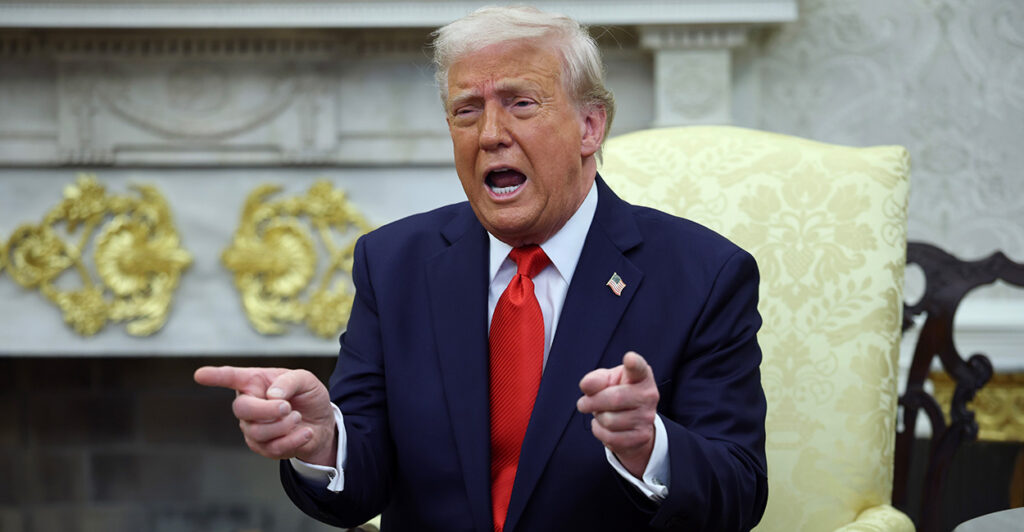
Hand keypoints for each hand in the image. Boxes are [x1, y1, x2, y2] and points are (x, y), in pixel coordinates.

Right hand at [194, 366, 336, 465]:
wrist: (322, 423)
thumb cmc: (307, 397)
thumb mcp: (305, 380)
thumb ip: (289, 381)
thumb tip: (272, 396)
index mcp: (254, 382)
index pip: (231, 377)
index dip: (215, 376)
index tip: (200, 374)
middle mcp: (248, 404)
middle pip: (242, 409)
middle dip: (266, 410)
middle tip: (287, 407)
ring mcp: (252, 428)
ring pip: (257, 431)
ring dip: (283, 425)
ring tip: (297, 417)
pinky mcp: (263, 447)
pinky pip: (272, 448)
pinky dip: (293, 439)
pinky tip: (305, 432)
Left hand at [576, 352, 658, 477]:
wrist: (632, 422)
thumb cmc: (617, 393)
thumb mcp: (607, 381)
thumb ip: (596, 380)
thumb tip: (586, 385)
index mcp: (641, 376)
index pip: (638, 368)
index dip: (634, 363)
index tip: (629, 358)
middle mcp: (649, 395)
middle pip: (614, 399)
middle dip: (592, 402)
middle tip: (583, 403)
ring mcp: (647, 417)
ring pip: (609, 420)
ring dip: (598, 418)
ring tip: (601, 414)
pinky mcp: (642, 436)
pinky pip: (611, 437)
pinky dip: (600, 432)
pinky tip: (604, 426)